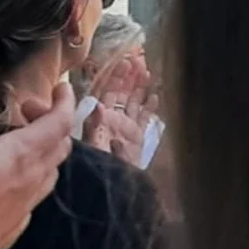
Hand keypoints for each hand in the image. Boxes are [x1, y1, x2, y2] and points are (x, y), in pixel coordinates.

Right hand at [0, 58, 76, 248]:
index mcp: (21, 155)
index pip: (61, 121)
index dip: (65, 100)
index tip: (61, 85)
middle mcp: (34, 177)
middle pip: (61, 142)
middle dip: (51, 118)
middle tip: (26, 108)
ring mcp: (30, 203)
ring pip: (53, 167)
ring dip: (46, 145)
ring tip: (20, 136)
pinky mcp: (19, 222)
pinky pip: (39, 188)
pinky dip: (35, 170)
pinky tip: (11, 174)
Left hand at [82, 51, 154, 166]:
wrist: (114, 189)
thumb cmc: (100, 168)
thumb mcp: (94, 147)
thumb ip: (95, 127)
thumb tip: (98, 106)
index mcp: (100, 120)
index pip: (106, 92)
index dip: (113, 77)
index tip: (122, 61)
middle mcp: (113, 122)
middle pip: (121, 94)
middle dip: (128, 77)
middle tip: (137, 59)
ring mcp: (126, 130)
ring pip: (133, 103)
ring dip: (139, 87)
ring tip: (146, 71)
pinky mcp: (138, 139)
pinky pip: (144, 119)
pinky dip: (150, 107)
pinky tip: (154, 96)